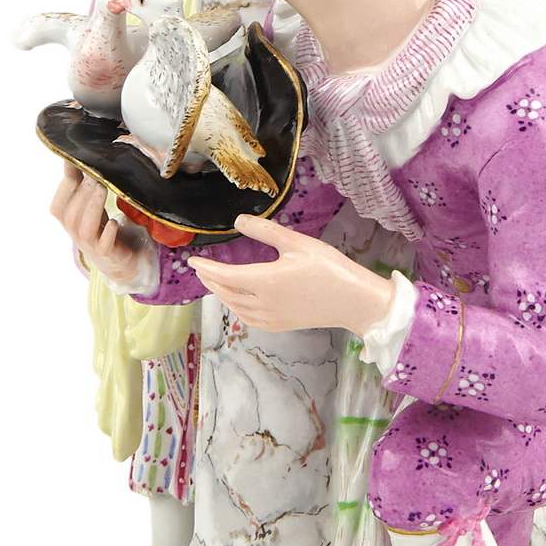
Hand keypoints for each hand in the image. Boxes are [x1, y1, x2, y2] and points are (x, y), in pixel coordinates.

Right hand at [50, 164, 150, 283]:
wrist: (117, 259)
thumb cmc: (100, 226)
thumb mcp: (88, 204)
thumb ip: (80, 183)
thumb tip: (74, 155)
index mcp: (68, 220)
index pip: (59, 204)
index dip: (66, 184)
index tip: (76, 163)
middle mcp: (75, 233)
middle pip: (71, 214)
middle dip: (82, 192)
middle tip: (96, 174)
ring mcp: (91, 245)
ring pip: (84, 228)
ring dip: (92, 206)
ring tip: (102, 188)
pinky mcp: (108, 253)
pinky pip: (104, 245)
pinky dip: (107, 233)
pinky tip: (113, 221)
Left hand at [191, 216, 395, 335]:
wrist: (353, 301)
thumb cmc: (328, 268)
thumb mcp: (297, 243)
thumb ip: (266, 231)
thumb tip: (238, 220)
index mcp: (264, 281)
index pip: (224, 275)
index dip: (206, 268)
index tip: (192, 260)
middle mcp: (262, 303)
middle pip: (226, 293)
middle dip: (210, 281)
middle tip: (200, 269)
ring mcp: (270, 317)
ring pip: (235, 307)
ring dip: (221, 295)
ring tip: (214, 283)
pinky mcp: (280, 325)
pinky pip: (248, 319)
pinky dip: (236, 309)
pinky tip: (237, 303)